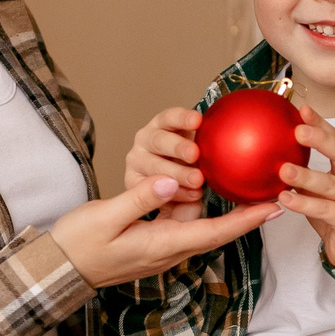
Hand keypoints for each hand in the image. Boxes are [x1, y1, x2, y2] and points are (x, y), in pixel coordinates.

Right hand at [50, 178, 278, 288]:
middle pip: (217, 230)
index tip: (274, 208)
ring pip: (202, 225)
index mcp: (161, 244)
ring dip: (224, 209)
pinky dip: (201, 208)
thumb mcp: (106, 217)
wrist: (59, 268)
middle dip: (245, 214)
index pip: (214, 233)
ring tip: (248, 186)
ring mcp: (162, 247)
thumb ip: (139, 198)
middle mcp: (168, 249)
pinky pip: (185, 223)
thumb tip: (168, 181)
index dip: (246, 220)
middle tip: (272, 192)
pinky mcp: (154, 241)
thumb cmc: (79, 244)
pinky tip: (207, 189)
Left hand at [121, 107, 205, 222]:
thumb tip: (196, 218)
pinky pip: (169, 117)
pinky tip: (197, 121)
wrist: (185, 155)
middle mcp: (139, 161)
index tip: (195, 196)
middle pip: (154, 167)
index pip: (152, 192)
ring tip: (195, 154)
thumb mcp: (182, 208)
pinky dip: (182, 118)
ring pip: (158, 142)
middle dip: (176, 174)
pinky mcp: (161, 120)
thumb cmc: (182, 187)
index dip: (175, 194)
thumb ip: (186, 212)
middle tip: (196, 180)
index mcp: (137, 185)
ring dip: (177, 148)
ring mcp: (147, 139)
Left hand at [279, 107, 334, 267]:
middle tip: (297, 131)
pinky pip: (324, 209)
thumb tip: (273, 151)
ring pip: (329, 184)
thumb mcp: (319, 188)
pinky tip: (285, 198)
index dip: (320, 123)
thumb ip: (305, 170)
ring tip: (283, 169)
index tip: (302, 109)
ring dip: (305, 176)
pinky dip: (304, 203)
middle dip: (320, 140)